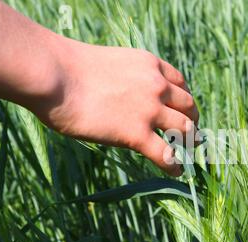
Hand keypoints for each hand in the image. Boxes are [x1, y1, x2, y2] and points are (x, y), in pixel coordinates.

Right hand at [33, 39, 197, 176]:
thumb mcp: (113, 64)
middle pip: (189, 107)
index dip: (186, 100)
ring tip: (188, 152)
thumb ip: (129, 78)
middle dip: (193, 122)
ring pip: (184, 129)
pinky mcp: (137, 134)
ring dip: (189, 142)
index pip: (181, 84)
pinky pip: (166, 154)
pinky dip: (174, 165)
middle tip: (191, 134)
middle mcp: (157, 85)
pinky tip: (175, 172)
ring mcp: (149, 110)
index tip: (184, 111)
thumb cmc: (69, 68)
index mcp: (150, 65)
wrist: (54, 75)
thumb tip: (127, 95)